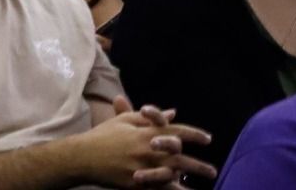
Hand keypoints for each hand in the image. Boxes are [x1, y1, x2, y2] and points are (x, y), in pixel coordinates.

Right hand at [75, 97, 214, 187]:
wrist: (82, 156)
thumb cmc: (103, 135)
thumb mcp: (124, 121)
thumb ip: (149, 118)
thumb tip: (173, 113)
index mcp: (144, 132)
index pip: (175, 131)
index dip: (194, 135)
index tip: (207, 139)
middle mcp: (145, 150)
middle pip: (179, 157)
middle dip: (198, 165)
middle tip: (212, 171)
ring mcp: (141, 168)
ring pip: (172, 174)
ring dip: (188, 179)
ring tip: (200, 185)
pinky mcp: (135, 183)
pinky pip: (159, 188)